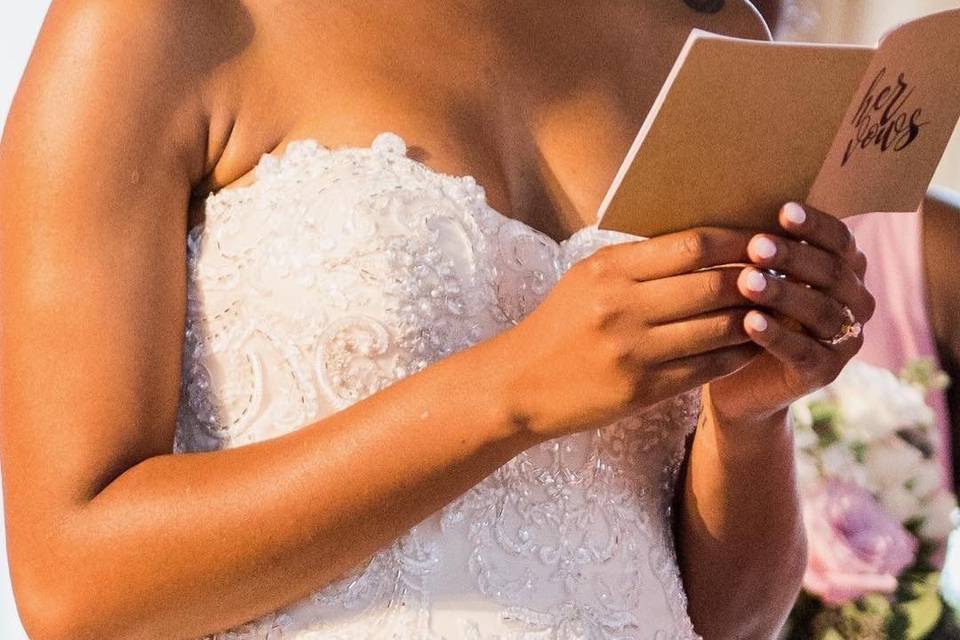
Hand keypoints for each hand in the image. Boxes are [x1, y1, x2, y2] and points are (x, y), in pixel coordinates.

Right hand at [499, 227, 762, 439]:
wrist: (519, 384)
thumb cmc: (559, 325)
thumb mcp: (587, 279)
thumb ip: (639, 261)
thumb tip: (707, 243)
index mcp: (609, 269)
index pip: (692, 245)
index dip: (738, 243)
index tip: (765, 242)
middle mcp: (621, 306)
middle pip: (712, 285)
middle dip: (757, 280)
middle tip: (784, 276)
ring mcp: (633, 350)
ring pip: (718, 328)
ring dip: (756, 319)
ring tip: (777, 309)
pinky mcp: (643, 389)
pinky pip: (708, 367)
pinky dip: (738, 354)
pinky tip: (754, 345)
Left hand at [706, 202, 875, 425]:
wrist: (737, 381)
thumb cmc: (744, 313)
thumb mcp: (756, 275)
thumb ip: (761, 247)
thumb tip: (739, 197)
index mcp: (844, 270)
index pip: (839, 240)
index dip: (814, 225)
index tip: (782, 210)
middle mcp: (855, 303)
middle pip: (831, 273)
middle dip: (793, 257)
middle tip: (756, 245)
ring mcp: (844, 341)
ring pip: (821, 312)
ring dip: (783, 293)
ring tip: (747, 281)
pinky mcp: (824, 373)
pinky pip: (804, 352)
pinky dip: (777, 336)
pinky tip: (749, 322)